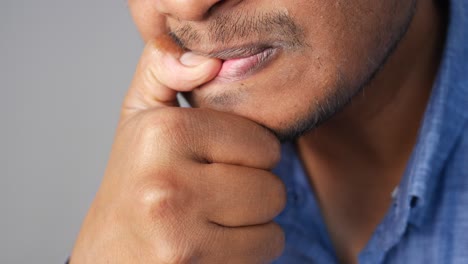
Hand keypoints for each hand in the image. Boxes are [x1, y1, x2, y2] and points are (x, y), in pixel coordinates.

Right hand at [70, 35, 285, 262]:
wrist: (109, 253)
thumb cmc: (134, 181)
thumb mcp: (140, 115)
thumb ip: (165, 69)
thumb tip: (210, 62)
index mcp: (164, 134)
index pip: (264, 144)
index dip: (251, 154)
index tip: (222, 161)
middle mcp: (168, 184)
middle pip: (272, 188)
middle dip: (254, 192)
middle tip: (219, 194)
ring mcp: (178, 233)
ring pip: (273, 226)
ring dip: (254, 223)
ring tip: (216, 218)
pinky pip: (264, 252)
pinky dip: (250, 249)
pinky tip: (217, 242)